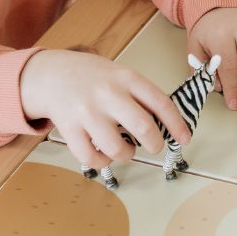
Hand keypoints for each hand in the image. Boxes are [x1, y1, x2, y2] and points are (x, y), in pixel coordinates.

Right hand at [18, 49, 189, 171]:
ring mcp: (87, 112)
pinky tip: (104, 154)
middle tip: (154, 147)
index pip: (160, 102)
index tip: (185, 138)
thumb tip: (167, 124)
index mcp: (127, 78)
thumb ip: (140, 96)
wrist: (51, 74)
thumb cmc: (93, 77)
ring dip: (127, 154)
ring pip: (117, 147)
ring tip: (126, 149)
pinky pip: (91, 157)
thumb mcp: (120, 75)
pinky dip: (102, 161)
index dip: (177, 124)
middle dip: (155, 143)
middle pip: (142, 126)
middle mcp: (108, 94)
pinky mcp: (69, 128)